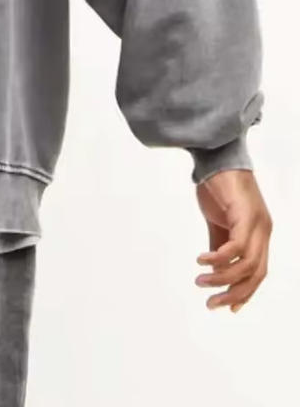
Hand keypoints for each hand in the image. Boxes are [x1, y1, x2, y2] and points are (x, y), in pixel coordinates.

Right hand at [194, 168, 270, 312]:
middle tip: (212, 303)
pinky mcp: (245, 215)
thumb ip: (219, 243)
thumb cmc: (218, 186)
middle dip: (234, 293)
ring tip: (200, 281)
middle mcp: (263, 231)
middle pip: (255, 274)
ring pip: (246, 264)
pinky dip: (219, 258)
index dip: (245, 292)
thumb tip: (215, 267)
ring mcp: (256, 223)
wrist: (216, 155)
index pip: (258, 272)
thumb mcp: (218, 220)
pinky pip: (235, 246)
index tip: (227, 308)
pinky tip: (201, 260)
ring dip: (222, 278)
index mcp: (259, 233)